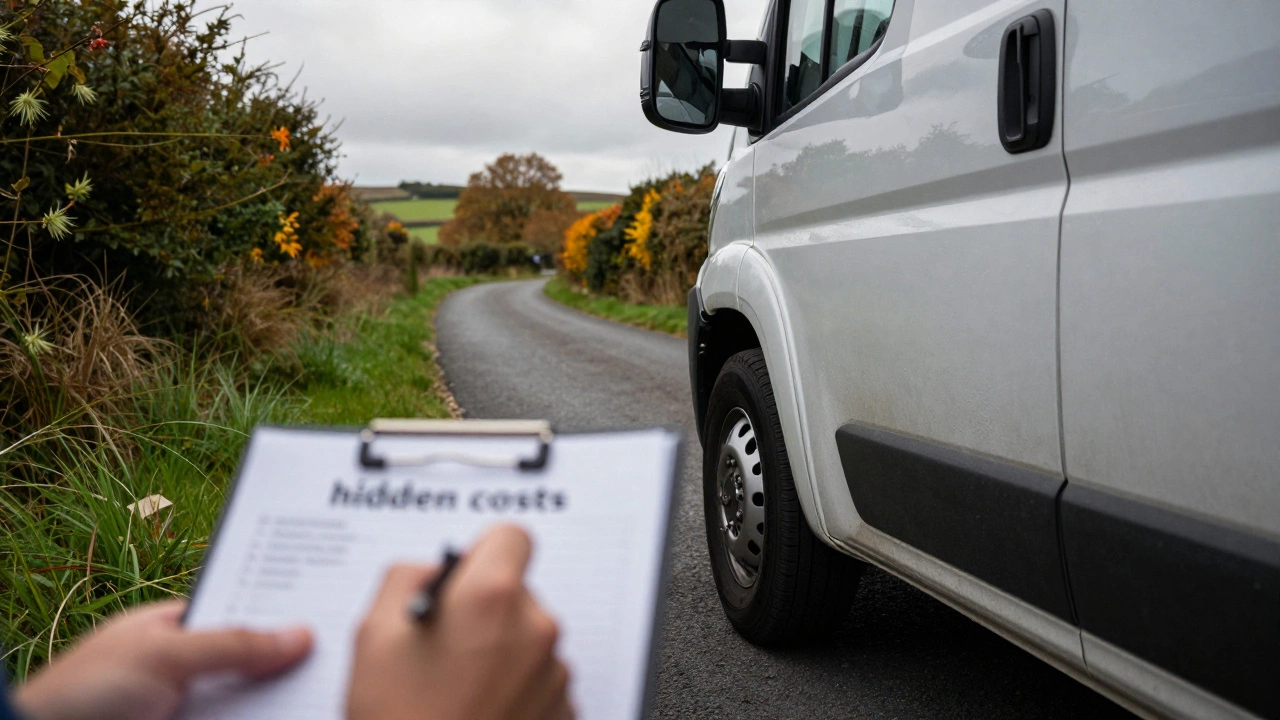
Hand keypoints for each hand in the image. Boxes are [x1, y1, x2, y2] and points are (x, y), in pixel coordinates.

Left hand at [13, 601, 311, 719]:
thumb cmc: (84, 693)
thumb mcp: (163, 656)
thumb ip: (233, 644)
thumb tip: (301, 633)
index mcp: (176, 627)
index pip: (244, 608)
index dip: (284, 608)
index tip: (331, 605)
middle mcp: (187, 666)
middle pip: (256, 659)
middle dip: (293, 660)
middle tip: (341, 657)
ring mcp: (192, 706)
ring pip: (253, 699)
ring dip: (284, 698)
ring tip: (330, 692)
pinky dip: (265, 718)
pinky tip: (298, 712)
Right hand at [346, 524, 572, 719]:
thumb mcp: (374, 634)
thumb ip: (407, 577)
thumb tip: (432, 571)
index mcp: (491, 597)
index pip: (512, 536)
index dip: (483, 553)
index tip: (464, 575)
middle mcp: (534, 628)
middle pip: (517, 591)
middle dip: (485, 608)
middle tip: (445, 645)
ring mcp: (553, 672)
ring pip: (527, 637)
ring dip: (500, 650)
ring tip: (455, 687)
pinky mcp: (562, 709)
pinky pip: (539, 678)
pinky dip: (514, 687)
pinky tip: (478, 709)